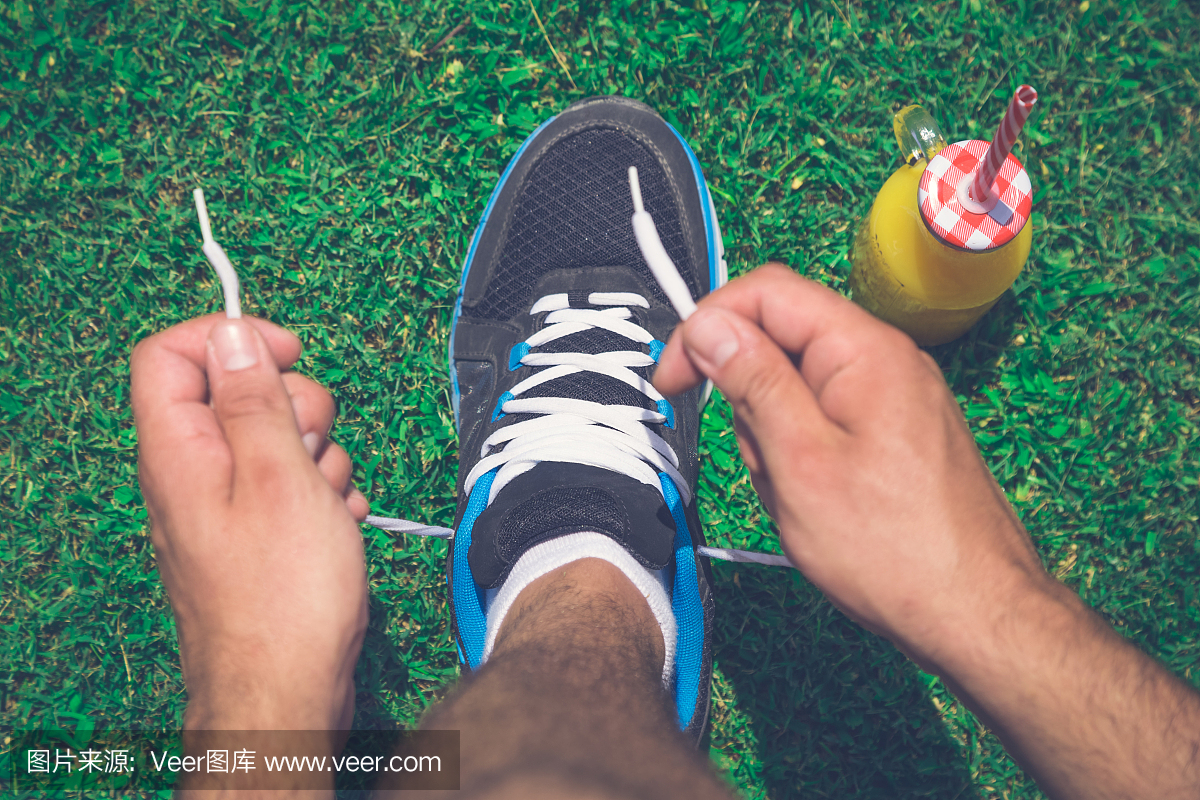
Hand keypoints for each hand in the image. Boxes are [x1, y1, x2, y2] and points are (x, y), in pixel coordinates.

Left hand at [131, 315, 368, 730]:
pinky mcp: (258, 534)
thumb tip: (231, 335)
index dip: (229, 337)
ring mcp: (226, 506)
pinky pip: (295, 486)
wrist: (286, 692)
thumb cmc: (283, 594)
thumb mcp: (279, 476)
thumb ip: (254, 398)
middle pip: (237, 392)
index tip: (288, 353)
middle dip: (295, 406)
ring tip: (324, 507)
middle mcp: (193, 474)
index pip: (170, 354)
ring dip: (319, 459)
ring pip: (278, 440)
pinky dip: (323, 496)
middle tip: (310, 450)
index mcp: (178, 451)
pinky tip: (335, 529)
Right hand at [653, 264, 1050, 670]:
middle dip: (747, 401)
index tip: (673, 380)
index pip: (765, 292)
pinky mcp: (895, 434)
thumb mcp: (800, 462)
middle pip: (779, 341)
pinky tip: (819, 507)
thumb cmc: (896, 551)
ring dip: (775, 442)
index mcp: (864, 351)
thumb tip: (710, 325)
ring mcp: (894, 398)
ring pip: (796, 390)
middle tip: (764, 467)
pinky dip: (802, 459)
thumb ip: (752, 381)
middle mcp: (885, 360)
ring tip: (799, 499)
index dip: (706, 326)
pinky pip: (825, 424)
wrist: (977, 616)